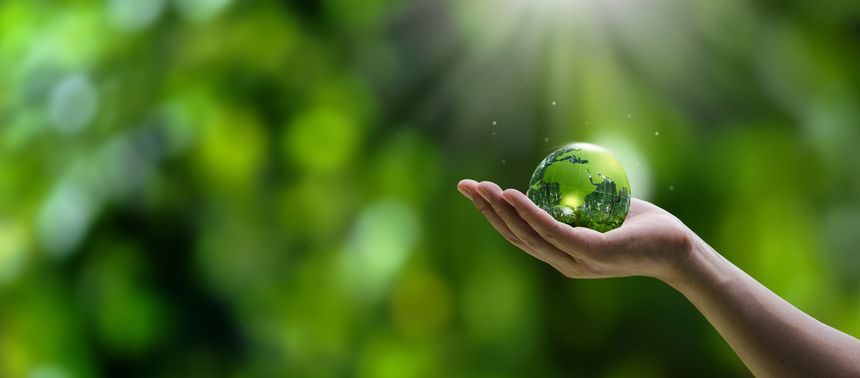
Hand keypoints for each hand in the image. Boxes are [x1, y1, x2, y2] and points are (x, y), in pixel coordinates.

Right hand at [457, 179, 693, 281]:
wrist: (680, 247)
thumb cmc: (645, 226)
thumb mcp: (604, 209)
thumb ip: (580, 199)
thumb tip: (560, 173)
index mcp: (562, 254)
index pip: (520, 235)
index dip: (492, 214)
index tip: (474, 190)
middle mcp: (564, 262)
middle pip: (515, 236)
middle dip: (486, 211)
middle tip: (465, 186)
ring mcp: (576, 261)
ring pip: (529, 235)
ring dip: (501, 211)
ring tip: (483, 188)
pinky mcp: (592, 254)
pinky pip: (554, 231)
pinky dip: (529, 213)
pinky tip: (513, 194)